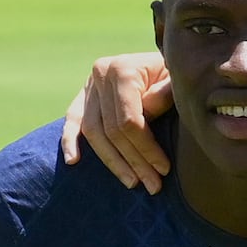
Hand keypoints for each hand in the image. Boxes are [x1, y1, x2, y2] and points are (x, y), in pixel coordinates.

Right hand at [68, 47, 173, 188]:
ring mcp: (89, 85)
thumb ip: (164, 95)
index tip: (163, 170)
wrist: (161, 61)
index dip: (146, 149)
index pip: (129, 120)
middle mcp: (100, 74)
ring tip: (131, 182)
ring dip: (111, 161)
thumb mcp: (176, 80)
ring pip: (93, 132)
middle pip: (111, 130)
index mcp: (122, 69)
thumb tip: (145, 115)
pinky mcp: (83, 94)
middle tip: (152, 185)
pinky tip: (73, 161)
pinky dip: (70, 141)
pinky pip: (72, 119)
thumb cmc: (174, 74)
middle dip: (134, 161)